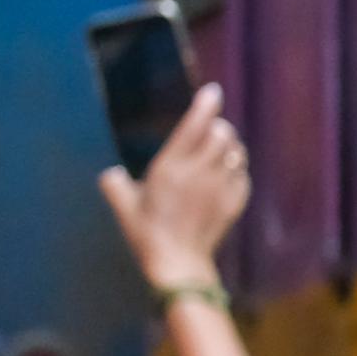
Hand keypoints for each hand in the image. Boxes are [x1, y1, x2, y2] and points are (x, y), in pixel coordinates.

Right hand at [101, 88, 246, 288]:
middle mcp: (199, 173)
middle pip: (222, 134)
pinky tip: (227, 175)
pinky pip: (244, 175)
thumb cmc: (146, 233)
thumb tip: (112, 174)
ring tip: (220, 150)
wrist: (179, 263)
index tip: (213, 92)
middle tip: (212, 130)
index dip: (205, 105)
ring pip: (236, 152)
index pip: (194, 125)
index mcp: (169, 167)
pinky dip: (238, 170)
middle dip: (219, 127)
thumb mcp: (124, 206)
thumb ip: (114, 184)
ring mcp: (220, 188)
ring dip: (230, 146)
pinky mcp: (235, 203)